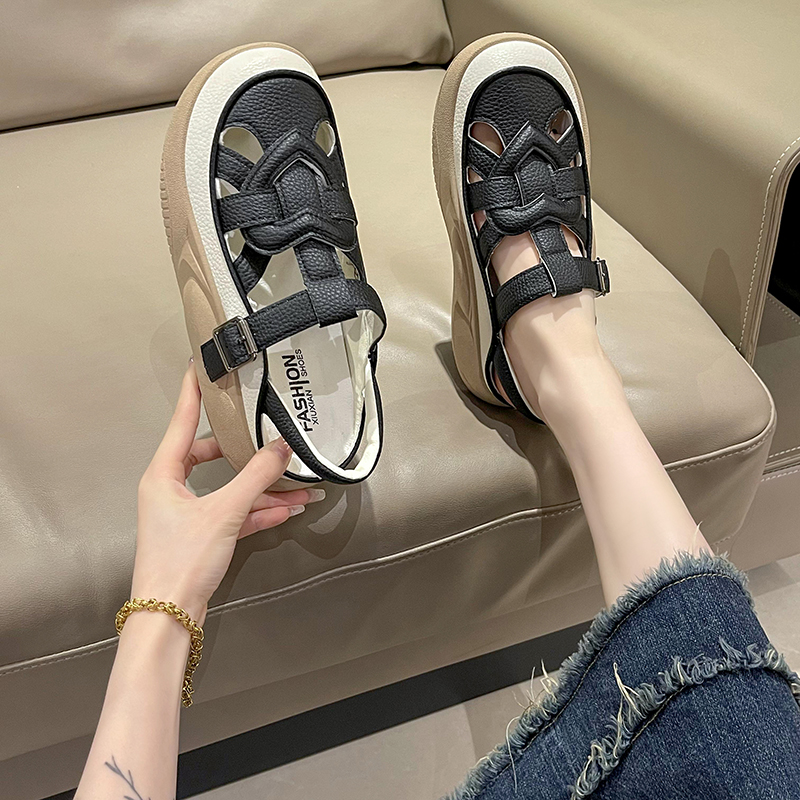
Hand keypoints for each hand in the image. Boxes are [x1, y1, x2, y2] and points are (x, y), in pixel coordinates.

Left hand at [130, 363, 322, 622]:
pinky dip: (258, 512)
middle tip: (267, 431)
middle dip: (246, 452)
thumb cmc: (183, 558)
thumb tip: (283, 448)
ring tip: (300, 486)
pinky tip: (287, 510)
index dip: (194, 392)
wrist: (170, 616)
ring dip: (263, 490)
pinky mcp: (202, 536)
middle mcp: (172, 488)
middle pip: (212, 456)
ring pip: (230, 490)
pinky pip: (234, 514)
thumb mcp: (224, 512)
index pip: (182, 420)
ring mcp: (187, 514)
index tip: (201, 365)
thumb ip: (256, 477)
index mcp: (163, 473)